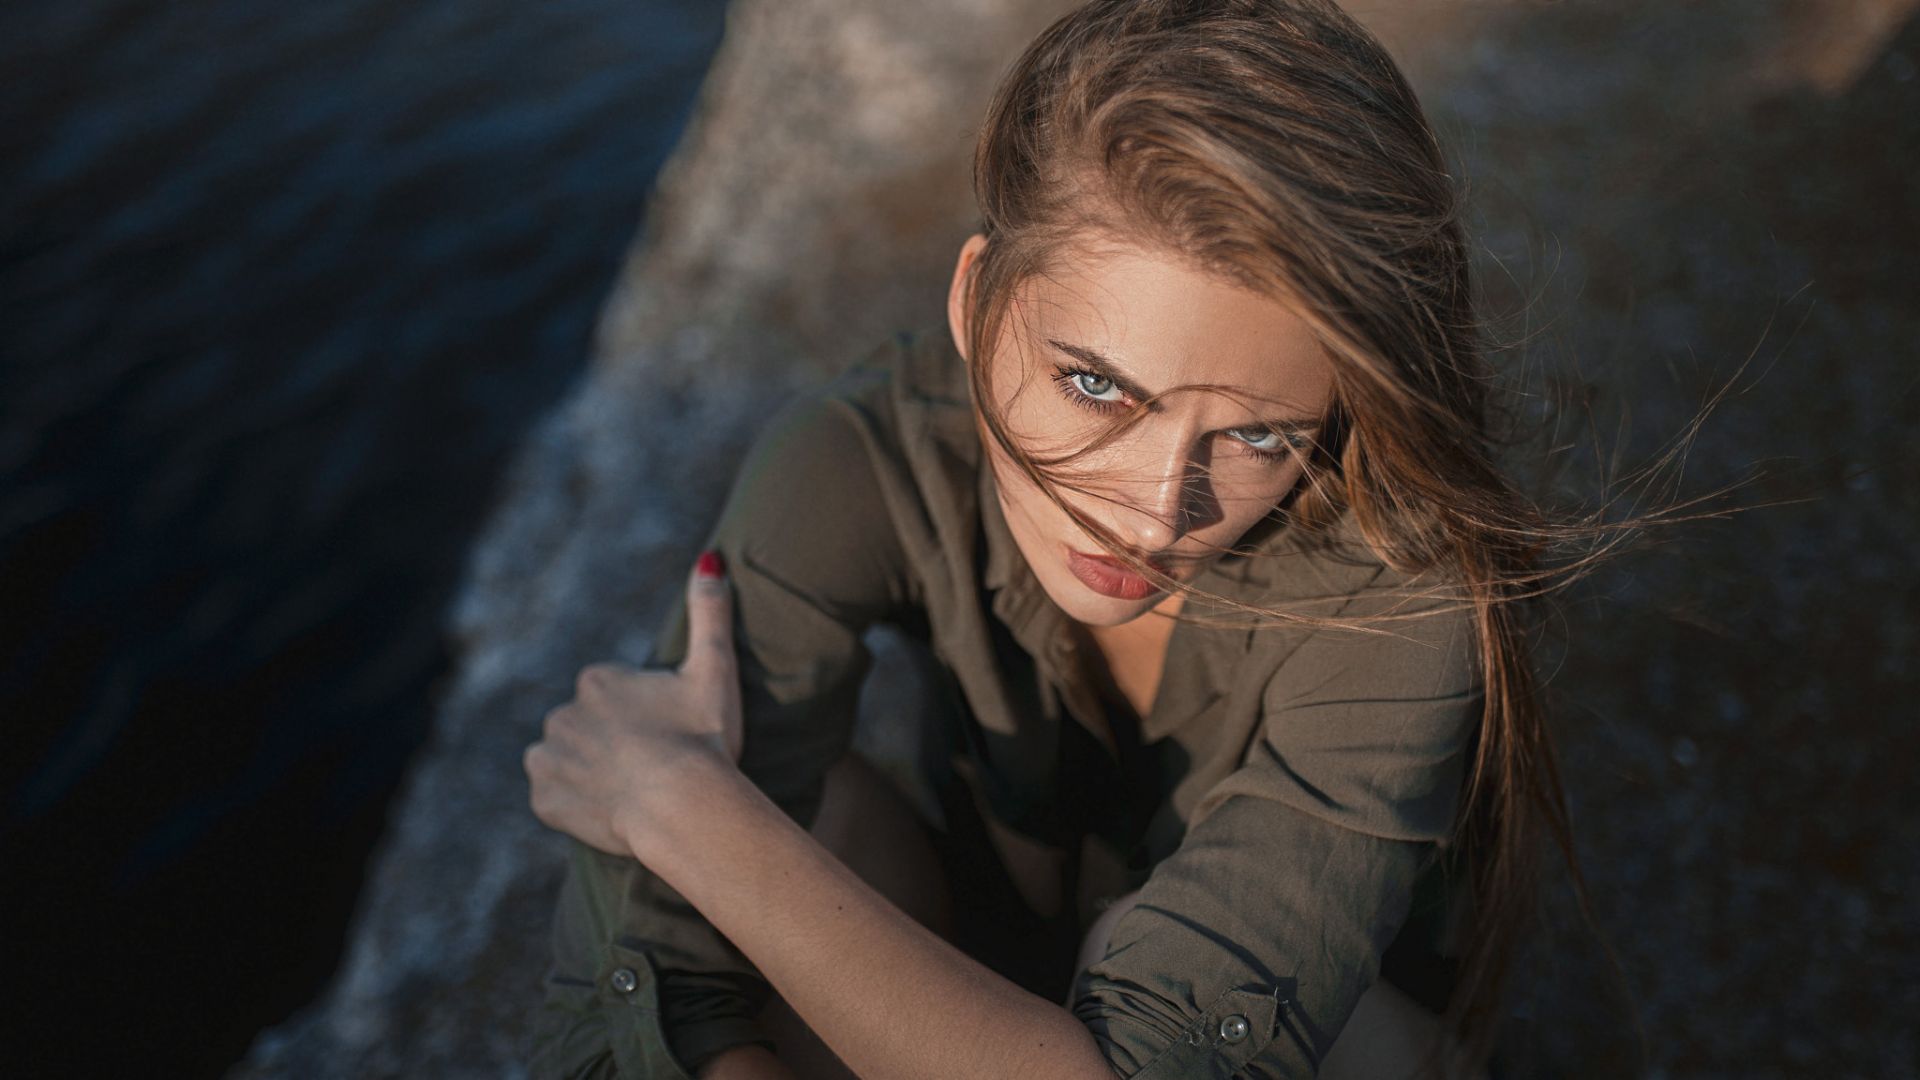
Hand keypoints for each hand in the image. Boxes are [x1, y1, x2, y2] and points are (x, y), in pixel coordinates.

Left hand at [524, 551, 744, 855]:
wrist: (682, 806)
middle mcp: (562, 713)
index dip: (642, 717)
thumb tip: (710, 558)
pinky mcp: (544, 800)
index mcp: (596, 680)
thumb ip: (710, 612)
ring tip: (629, 789)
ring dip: (585, 770)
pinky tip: (610, 811)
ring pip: (563, 759)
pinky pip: (554, 799)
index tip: (667, 735)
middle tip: (653, 767)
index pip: (612, 696)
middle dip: (610, 743)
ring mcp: (549, 759)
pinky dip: (575, 805)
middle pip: (585, 726)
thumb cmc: (702, 737)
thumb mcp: (714, 669)